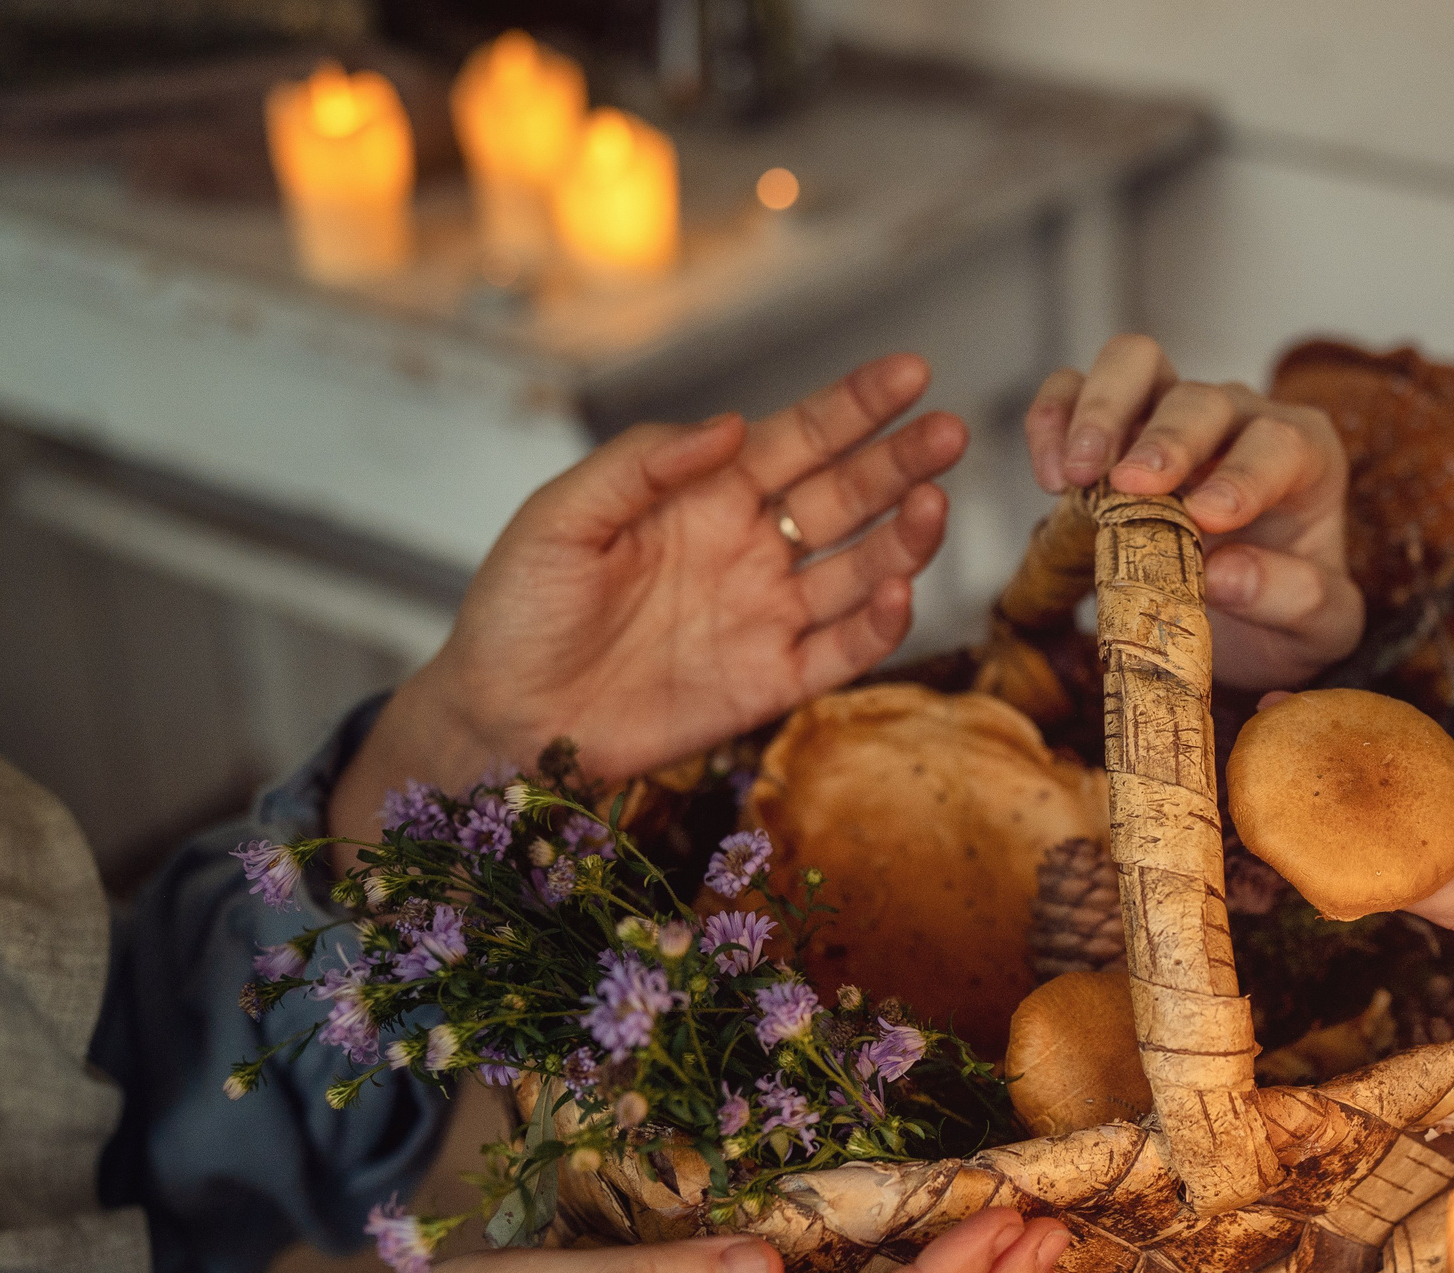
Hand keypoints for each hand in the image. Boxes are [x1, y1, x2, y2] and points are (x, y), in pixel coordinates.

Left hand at [330, 353, 967, 844]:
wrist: (502, 717)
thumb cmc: (518, 611)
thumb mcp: (561, 517)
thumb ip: (643, 465)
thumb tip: (730, 425)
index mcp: (705, 497)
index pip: (799, 438)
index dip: (855, 406)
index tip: (911, 372)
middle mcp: (749, 549)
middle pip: (846, 497)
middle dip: (901, 462)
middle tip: (952, 433)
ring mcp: (765, 617)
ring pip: (860, 569)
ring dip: (905, 539)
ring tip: (935, 506)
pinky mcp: (769, 684)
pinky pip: (841, 651)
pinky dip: (876, 625)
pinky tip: (896, 593)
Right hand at [1024, 334, 1359, 688]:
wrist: (1247, 618)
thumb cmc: (1289, 608)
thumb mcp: (1321, 627)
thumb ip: (1293, 598)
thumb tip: (1222, 576)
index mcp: (1304, 456)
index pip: (1279, 443)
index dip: (1242, 476)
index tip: (1206, 518)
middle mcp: (1239, 420)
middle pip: (1202, 397)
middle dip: (1166, 439)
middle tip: (1131, 485)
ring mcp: (1172, 413)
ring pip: (1136, 364)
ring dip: (1101, 410)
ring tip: (1077, 473)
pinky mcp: (1115, 423)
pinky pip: (1075, 389)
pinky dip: (1054, 417)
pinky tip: (1050, 476)